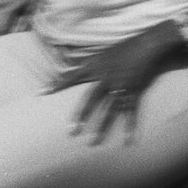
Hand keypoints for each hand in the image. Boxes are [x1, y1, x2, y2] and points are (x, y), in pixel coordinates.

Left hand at [52, 23, 183, 141]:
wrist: (145, 45)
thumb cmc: (123, 49)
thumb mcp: (101, 54)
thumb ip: (88, 64)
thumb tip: (74, 69)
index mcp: (94, 66)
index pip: (71, 76)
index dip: (57, 84)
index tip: (42, 93)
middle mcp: (104, 77)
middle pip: (90, 99)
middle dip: (81, 115)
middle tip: (71, 131)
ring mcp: (119, 85)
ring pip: (109, 110)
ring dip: (102, 126)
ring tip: (95, 142)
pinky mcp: (134, 90)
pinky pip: (130, 111)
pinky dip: (130, 126)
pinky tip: (127, 140)